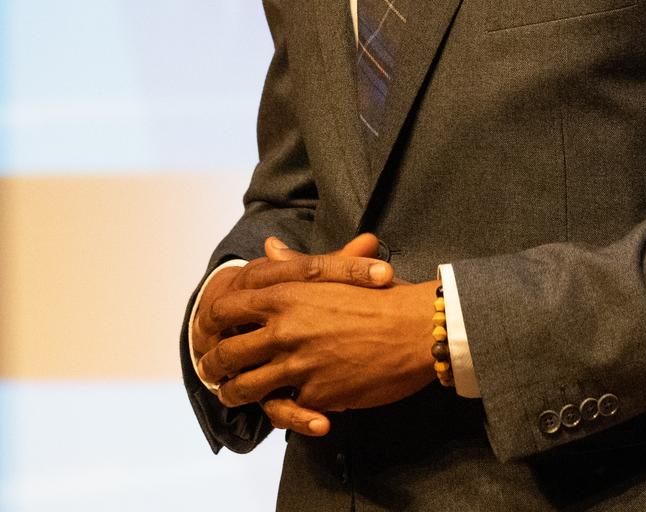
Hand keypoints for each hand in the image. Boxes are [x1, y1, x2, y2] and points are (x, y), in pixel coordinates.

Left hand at [193, 233, 395, 434]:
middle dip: (214, 366)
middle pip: (226, 354)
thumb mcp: (336, 272)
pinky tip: (279, 408)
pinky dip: (279, 411)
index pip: (226, 309)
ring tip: (234, 395)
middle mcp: (284, 329)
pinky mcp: (315, 395)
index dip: (214, 322)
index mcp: (286, 294)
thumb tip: (268, 247)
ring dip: (235, 395)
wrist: (417, 328)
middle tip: (215, 371)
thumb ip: (296, 264)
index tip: (216, 331)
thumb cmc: (382, 294)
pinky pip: (283, 409)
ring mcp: (298, 364)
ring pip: (244, 389)